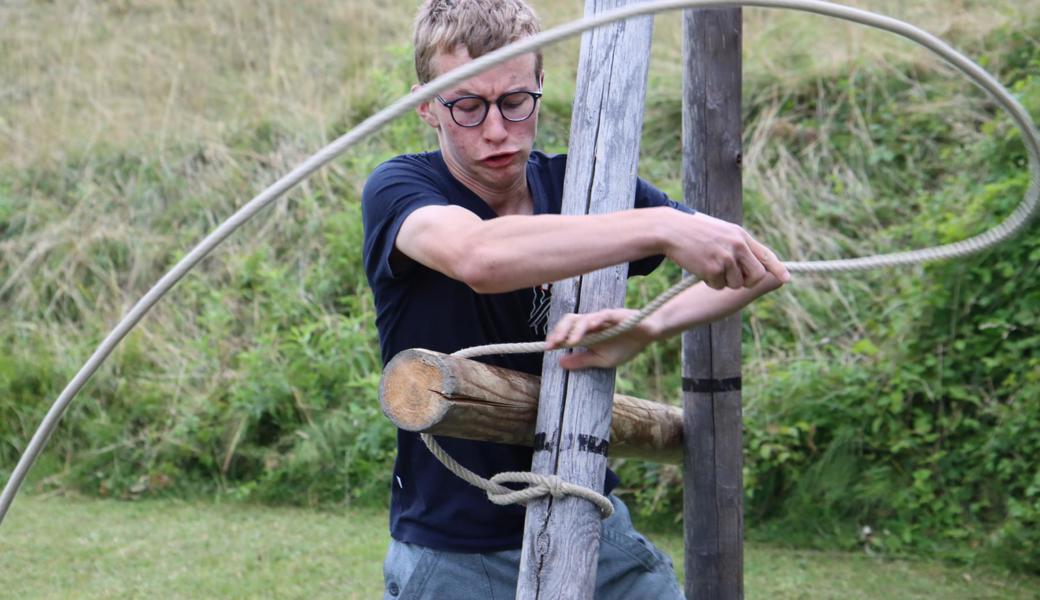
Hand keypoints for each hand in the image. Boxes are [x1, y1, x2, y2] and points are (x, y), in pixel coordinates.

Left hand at [545, 308, 654, 369]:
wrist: (648, 337)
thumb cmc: (624, 346)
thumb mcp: (601, 359)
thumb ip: (582, 360)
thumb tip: (560, 363)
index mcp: (586, 332)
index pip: (566, 330)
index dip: (556, 336)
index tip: (547, 347)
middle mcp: (592, 322)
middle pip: (570, 320)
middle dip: (559, 331)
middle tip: (552, 344)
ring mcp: (603, 318)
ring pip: (584, 318)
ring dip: (574, 329)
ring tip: (569, 342)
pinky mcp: (617, 315)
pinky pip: (604, 315)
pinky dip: (595, 320)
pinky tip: (589, 328)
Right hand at [664, 212, 789, 289]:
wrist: (670, 230)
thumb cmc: (693, 231)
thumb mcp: (720, 232)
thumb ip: (737, 245)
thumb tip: (752, 264)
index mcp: (740, 235)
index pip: (766, 254)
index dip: (777, 268)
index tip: (787, 279)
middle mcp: (737, 246)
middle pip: (756, 275)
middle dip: (747, 281)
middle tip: (733, 278)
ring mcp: (726, 258)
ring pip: (736, 284)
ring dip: (723, 281)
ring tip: (709, 266)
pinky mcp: (712, 269)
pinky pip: (718, 286)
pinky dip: (709, 282)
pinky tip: (699, 268)